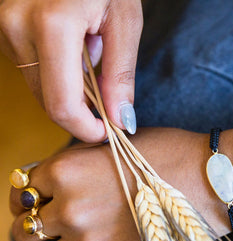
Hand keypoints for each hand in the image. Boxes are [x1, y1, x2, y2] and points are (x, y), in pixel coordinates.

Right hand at [0, 0, 142, 141]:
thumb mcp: (124, 21)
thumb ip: (120, 74)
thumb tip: (121, 120)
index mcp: (52, 25)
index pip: (61, 104)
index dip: (85, 128)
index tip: (108, 132)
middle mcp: (15, 26)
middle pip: (47, 99)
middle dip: (81, 107)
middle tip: (108, 91)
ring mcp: (2, 25)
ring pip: (37, 85)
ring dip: (69, 83)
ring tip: (89, 48)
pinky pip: (29, 65)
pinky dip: (55, 67)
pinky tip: (70, 42)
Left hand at [9, 128, 232, 240]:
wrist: (212, 180)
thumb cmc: (170, 155)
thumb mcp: (117, 144)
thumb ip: (79, 161)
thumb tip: (55, 180)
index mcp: (66, 170)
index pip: (21, 191)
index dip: (30, 199)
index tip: (40, 205)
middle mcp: (70, 208)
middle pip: (23, 230)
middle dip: (37, 230)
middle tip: (55, 231)